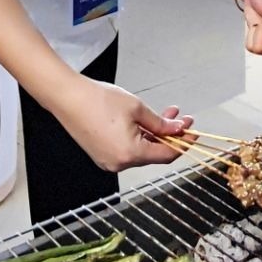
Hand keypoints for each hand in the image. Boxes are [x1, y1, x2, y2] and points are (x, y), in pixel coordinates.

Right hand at [53, 77, 190, 171]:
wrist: (68, 97)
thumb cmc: (98, 100)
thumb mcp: (137, 108)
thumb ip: (160, 123)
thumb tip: (176, 129)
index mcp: (131, 154)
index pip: (167, 155)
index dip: (183, 143)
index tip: (193, 133)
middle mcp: (119, 164)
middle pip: (154, 153)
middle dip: (170, 135)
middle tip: (181, 119)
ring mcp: (109, 161)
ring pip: (141, 150)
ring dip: (155, 134)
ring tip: (164, 114)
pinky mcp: (102, 155)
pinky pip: (128, 149)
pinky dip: (140, 137)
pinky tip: (146, 122)